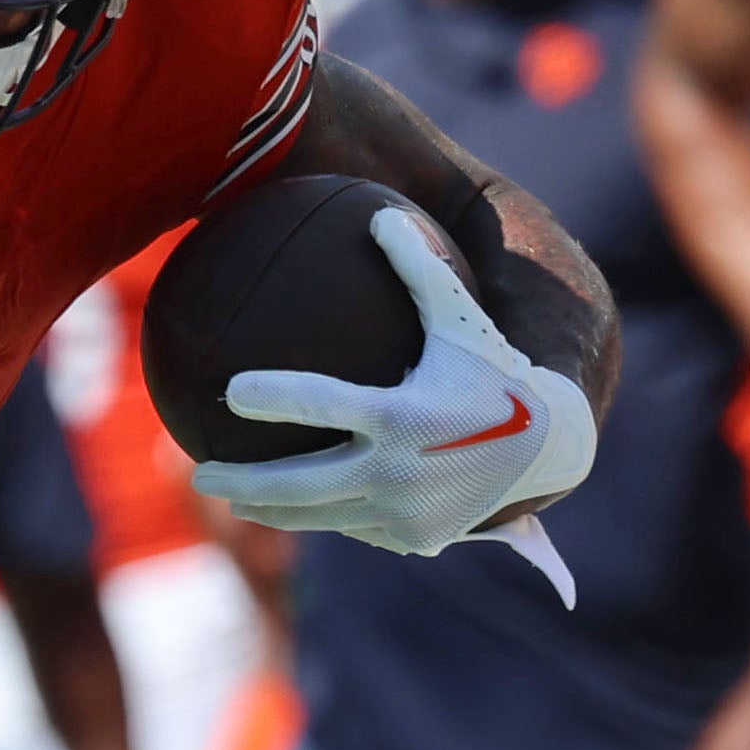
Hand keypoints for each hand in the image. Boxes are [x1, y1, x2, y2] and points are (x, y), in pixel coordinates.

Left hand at [190, 207, 596, 560]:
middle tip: (200, 473)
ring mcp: (404, 512)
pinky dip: (325, 518)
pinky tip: (295, 510)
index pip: (320, 405)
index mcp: (401, 415)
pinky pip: (356, 528)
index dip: (272, 397)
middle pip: (298, 485)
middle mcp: (397, 471)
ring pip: (319, 517)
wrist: (550, 446)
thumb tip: (378, 210)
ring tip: (233, 501)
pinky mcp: (415, 538)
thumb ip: (419, 266)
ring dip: (270, 511)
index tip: (231, 392)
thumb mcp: (460, 317)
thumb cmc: (496, 371)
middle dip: (241, 483)